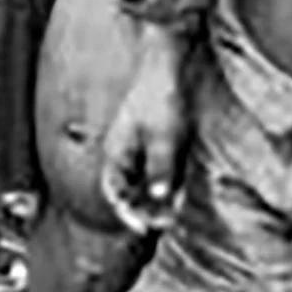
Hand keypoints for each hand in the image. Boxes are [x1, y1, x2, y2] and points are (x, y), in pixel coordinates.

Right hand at [98, 47, 188, 233]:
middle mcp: (123, 152)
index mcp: (116, 152)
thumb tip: (159, 196)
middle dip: (144, 210)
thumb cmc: (161, 98)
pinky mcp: (154, 140)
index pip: (114, 192)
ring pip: (142, 182)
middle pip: (128, 190)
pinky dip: (165, 184)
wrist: (168, 63)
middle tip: (164, 224)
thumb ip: (161, 168)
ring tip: (172, 214)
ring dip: (155, 199)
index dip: (127, 213)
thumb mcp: (164, 137)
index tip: (144, 228)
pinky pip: (155, 170)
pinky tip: (177, 193)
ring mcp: (138, 145)